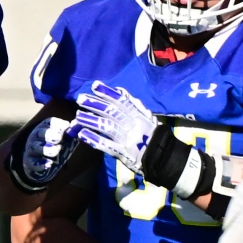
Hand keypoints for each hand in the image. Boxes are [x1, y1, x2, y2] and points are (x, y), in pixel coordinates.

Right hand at [10, 114, 72, 189]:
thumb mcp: (62, 139)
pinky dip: (40, 164)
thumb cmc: (53, 146)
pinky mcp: (29, 161)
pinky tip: (48, 164)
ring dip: (46, 149)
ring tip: (56, 151)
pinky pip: (33, 162)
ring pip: (36, 147)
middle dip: (50, 134)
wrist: (38, 162)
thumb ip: (69, 133)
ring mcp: (31, 149)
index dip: (57, 124)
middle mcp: (36, 136)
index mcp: (45, 127)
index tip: (66, 126)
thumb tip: (77, 124)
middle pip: (41, 133)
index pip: (49, 123)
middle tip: (59, 138)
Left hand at [70, 82, 201, 195]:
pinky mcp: (124, 153)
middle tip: (80, 98)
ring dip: (91, 121)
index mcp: (138, 115)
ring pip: (108, 127)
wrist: (164, 158)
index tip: (94, 85)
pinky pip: (108, 146)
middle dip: (95, 104)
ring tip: (78, 117)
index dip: (107, 92)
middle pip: (112, 112)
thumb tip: (119, 90)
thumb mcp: (146, 117)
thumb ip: (133, 104)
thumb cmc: (152, 136)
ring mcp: (128, 139)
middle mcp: (133, 125)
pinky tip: (83, 135)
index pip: (122, 101)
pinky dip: (95, 140)